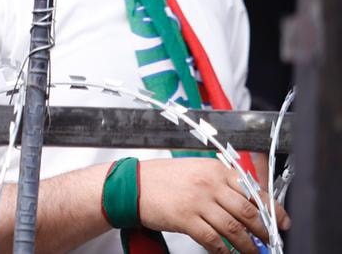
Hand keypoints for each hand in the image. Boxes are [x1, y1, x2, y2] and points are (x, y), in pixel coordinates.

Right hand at [138, 158, 289, 253]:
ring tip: (254, 252)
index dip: (272, 209)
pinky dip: (224, 251)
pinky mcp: (185, 218)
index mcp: (214, 169)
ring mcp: (197, 201)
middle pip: (247, 211)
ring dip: (248, 245)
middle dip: (264, 230)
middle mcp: (209, 184)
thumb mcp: (195, 170)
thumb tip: (247, 200)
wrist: (132, 184)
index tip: (282, 221)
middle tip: (271, 240)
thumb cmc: (161, 178)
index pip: (253, 190)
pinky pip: (213, 240)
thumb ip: (220, 182)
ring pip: (234, 228)